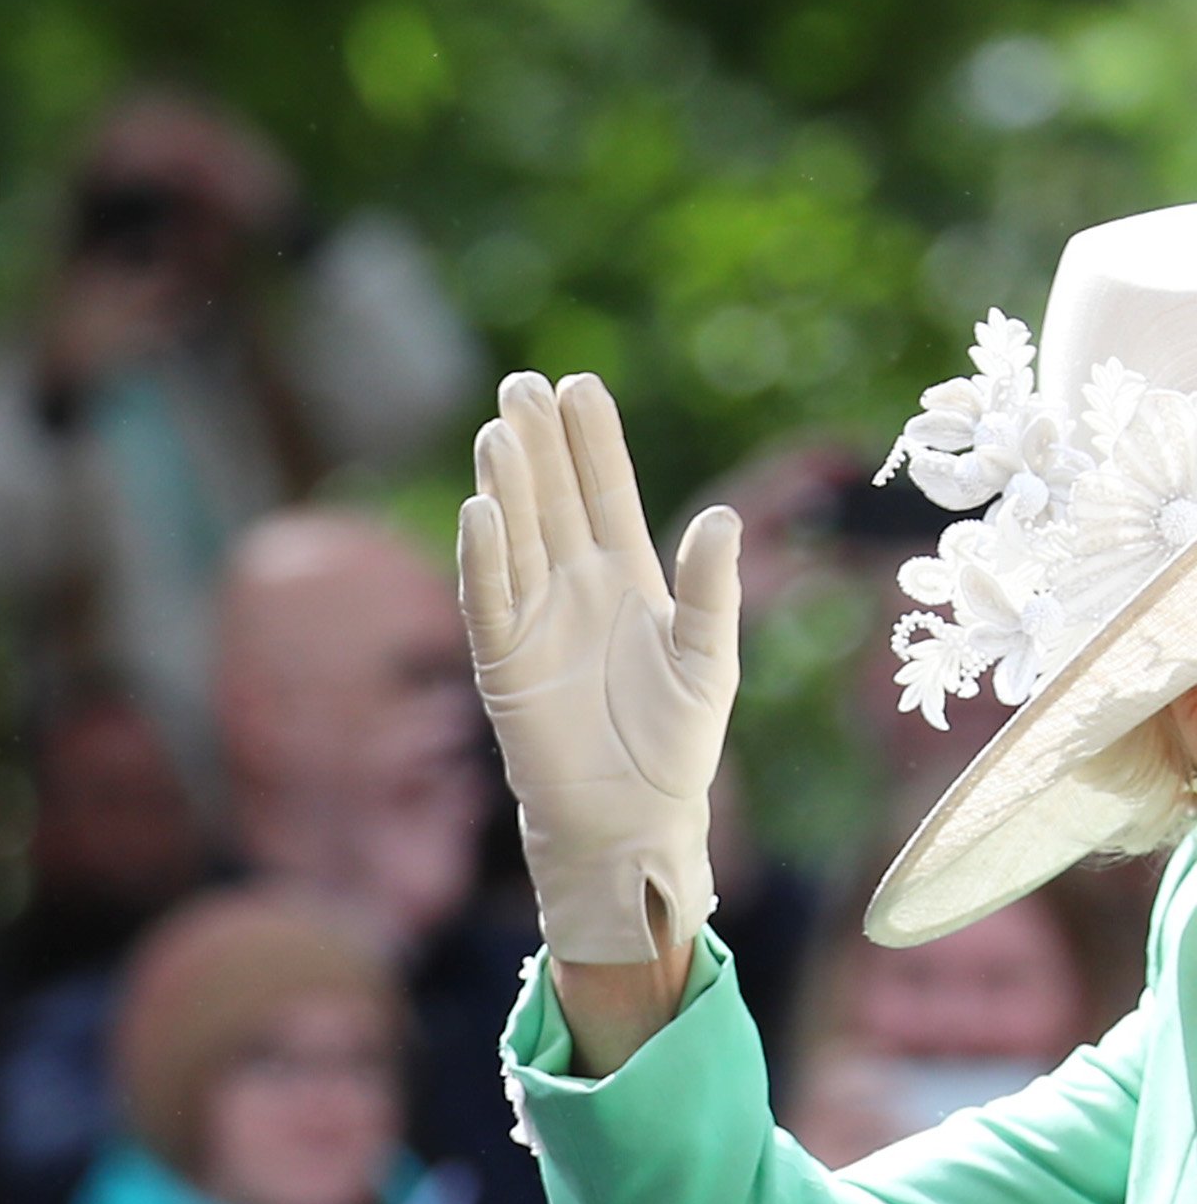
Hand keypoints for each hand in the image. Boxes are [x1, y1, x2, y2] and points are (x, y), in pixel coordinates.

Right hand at [457, 370, 741, 967]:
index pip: (606, 493)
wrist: (631, 820)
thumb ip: (713, 589)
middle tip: (521, 383)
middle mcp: (575, 589)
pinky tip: (483, 508)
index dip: (593, 442)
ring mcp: (536, 622)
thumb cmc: (675, 747)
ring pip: (518, 537)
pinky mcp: (505, 663)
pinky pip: (490, 599)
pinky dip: (485, 555)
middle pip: (553, 500)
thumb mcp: (712, 660)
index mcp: (628, 579)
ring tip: (501, 427)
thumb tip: (722, 515)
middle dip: (538, 442)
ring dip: (508, 484)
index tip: (578, 385)